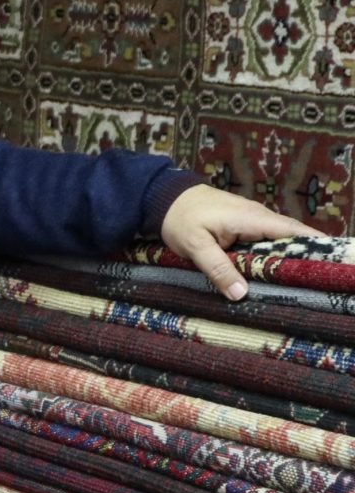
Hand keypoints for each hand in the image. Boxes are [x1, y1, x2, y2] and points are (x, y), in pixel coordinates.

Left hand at [159, 184, 320, 300]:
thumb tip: (241, 295)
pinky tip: (271, 277)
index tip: (330, 268)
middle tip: (313, 287)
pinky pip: (264, 243)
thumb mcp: (195, 246)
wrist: (163, 197)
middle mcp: (259, 218)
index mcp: (254, 219)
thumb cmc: (179, 218)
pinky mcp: (243, 227)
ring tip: (298, 288)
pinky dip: (270, 257)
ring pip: (278, 243)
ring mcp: (252, 221)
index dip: (317, 248)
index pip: (297, 232)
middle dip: (304, 260)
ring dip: (286, 261)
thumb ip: (218, 269)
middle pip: (293, 240)